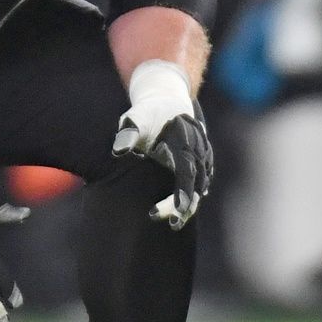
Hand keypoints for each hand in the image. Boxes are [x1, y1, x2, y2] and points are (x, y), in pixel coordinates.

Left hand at [112, 60, 212, 228]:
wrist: (166, 98)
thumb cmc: (147, 112)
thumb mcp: (135, 119)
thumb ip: (128, 133)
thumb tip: (119, 150)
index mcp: (183, 138)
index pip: (187, 169)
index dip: (183, 191)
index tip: (177, 210)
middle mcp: (197, 147)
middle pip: (196, 181)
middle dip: (186, 203)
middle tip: (173, 223)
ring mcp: (202, 153)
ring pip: (201, 183)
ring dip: (190, 203)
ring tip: (175, 222)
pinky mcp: (201, 159)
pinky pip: (202, 180)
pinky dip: (195, 194)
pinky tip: (183, 210)